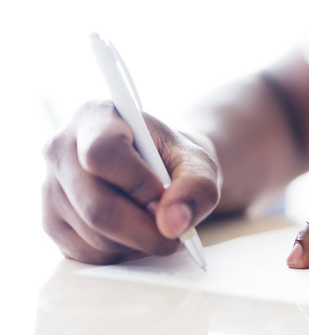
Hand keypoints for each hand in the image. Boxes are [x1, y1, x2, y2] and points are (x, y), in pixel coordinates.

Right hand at [41, 100, 220, 263]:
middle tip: (174, 234)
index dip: (137, 182)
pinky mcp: (50, 222)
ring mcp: (50, 187)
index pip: (102, 152)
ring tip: (158, 227)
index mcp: (96, 117)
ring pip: (92, 235)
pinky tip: (136, 235)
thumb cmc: (171, 158)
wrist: (153, 167)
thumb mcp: (197, 162)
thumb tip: (173, 223)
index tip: (165, 195)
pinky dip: (120, 253)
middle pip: (95, 205)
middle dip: (143, 229)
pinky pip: (85, 253)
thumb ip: (196, 186)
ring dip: (135, 243)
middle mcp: (61, 149)